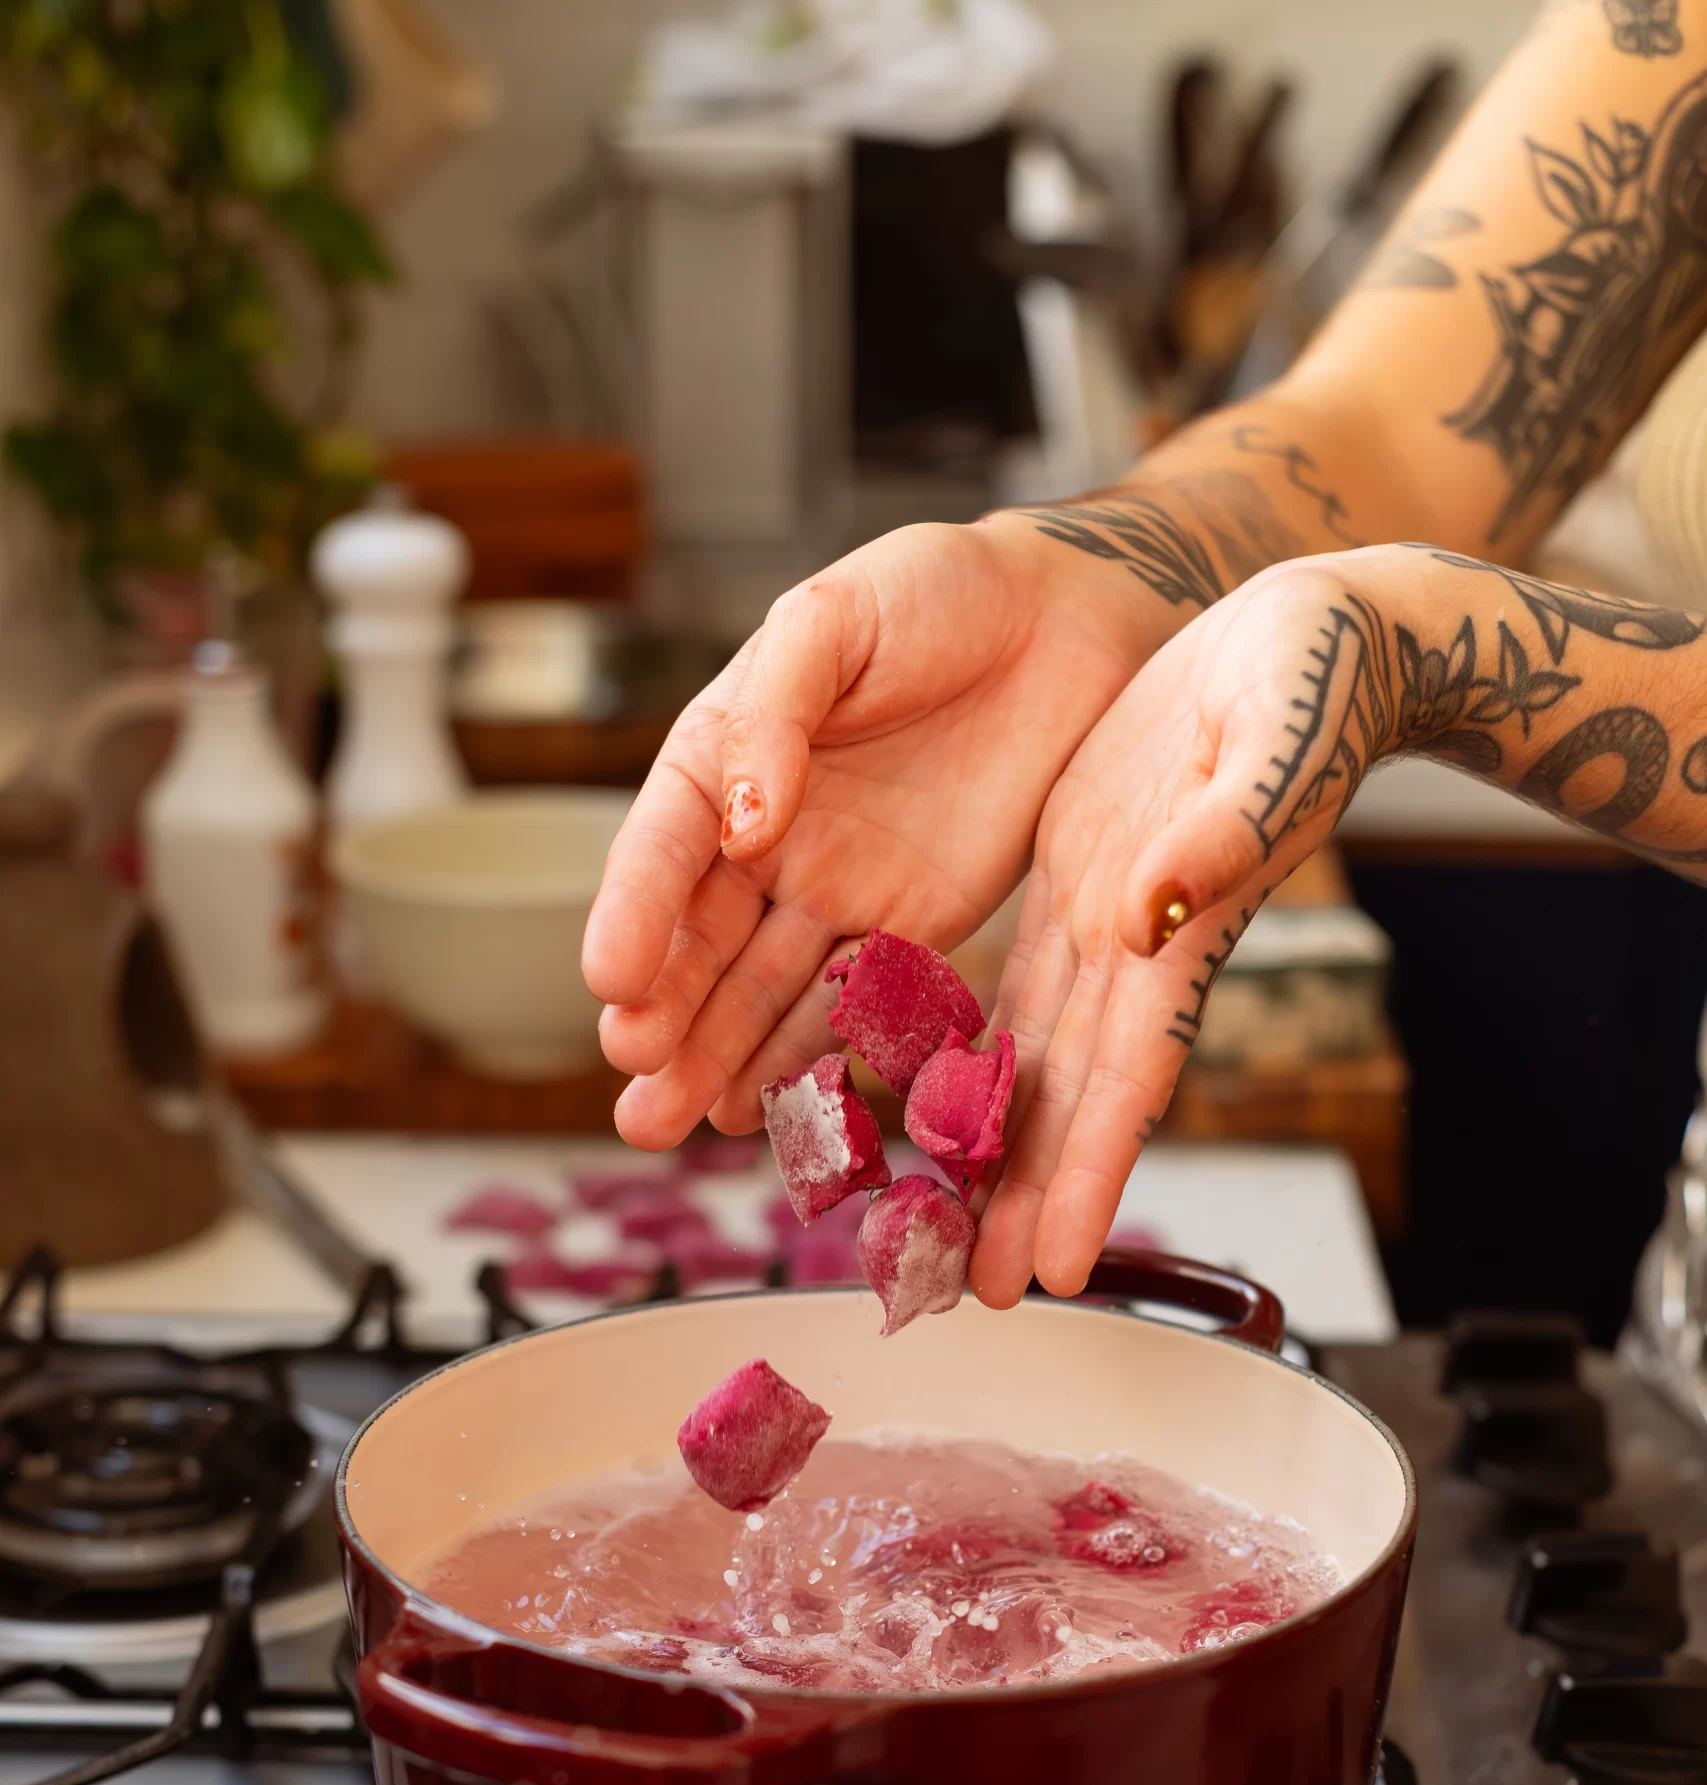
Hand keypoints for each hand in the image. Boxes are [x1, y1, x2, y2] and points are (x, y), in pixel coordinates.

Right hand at [581, 516, 1168, 1147]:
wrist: (1065, 624)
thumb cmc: (936, 595)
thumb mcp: (836, 617)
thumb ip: (779, 711)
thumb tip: (742, 819)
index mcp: (723, 754)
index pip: (663, 845)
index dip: (634, 914)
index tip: (609, 981)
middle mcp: (762, 838)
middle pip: (697, 942)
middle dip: (661, 1018)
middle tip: (631, 1086)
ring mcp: (833, 891)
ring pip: (757, 992)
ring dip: (712, 1059)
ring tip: (667, 1125)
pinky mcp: (908, 929)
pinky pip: (848, 1005)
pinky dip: (803, 1060)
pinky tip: (758, 1111)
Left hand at [973, 556, 1388, 1305]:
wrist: (1320, 633)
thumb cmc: (1324, 678)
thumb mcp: (1276, 741)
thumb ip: (1224, 834)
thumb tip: (1150, 915)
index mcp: (1183, 930)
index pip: (1131, 1082)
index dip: (1092, 1176)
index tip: (1059, 1269)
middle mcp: (1141, 947)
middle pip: (1075, 1099)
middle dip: (1034, 1200)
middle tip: (984, 1295)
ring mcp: (1108, 919)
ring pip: (1039, 1058)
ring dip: (1002, 1149)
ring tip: (955, 1235)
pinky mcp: (1079, 877)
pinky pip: (1019, 986)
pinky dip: (982, 1050)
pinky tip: (940, 1104)